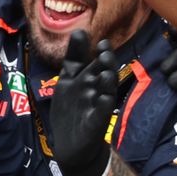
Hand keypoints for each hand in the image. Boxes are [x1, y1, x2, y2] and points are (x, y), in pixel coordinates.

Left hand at [48, 30, 118, 175]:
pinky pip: (101, 114)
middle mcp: (96, 90)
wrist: (70, 145)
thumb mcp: (69, 80)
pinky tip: (104, 99)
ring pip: (105, 92)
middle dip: (105, 64)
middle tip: (105, 51)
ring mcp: (97, 107)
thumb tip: (80, 30)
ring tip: (107, 71)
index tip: (101, 41)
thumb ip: (74, 57)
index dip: (99, 53)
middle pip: (103, 74)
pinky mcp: (96, 124)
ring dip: (107, 82)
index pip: (95, 63)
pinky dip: (103, 106)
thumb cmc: (71, 109)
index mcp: (89, 79)